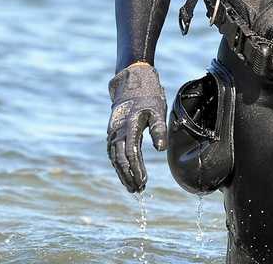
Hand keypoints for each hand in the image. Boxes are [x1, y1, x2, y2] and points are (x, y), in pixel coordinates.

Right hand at [106, 62, 168, 192]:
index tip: (144, 182)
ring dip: (122, 173)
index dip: (137, 169)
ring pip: (114, 157)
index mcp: (129, 125)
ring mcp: (112, 132)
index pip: (131, 153)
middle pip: (120, 159)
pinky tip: (124, 173)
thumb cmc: (148, 95)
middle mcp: (117, 131)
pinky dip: (118, 164)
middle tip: (138, 190)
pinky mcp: (112, 132)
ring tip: (132, 187)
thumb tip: (160, 149)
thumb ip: (158, 129)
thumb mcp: (157, 109)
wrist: (131, 81)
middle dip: (128, 176)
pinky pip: (112, 152)